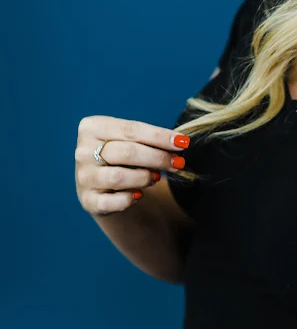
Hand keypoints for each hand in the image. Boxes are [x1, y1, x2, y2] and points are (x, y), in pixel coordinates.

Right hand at [75, 115, 190, 213]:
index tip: (182, 142)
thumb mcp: (132, 141)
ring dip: (145, 177)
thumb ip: (151, 140)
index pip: (131, 129)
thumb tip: (180, 143)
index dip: (160, 137)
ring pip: (120, 177)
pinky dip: (130, 198)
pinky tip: (139, 194)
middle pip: (127, 152)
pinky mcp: (87, 200)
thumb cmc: (124, 156)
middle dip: (158, 158)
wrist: (104, 184)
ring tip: (155, 177)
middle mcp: (82, 151)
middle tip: (178, 163)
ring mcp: (83, 177)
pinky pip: (112, 201)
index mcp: (93, 127)